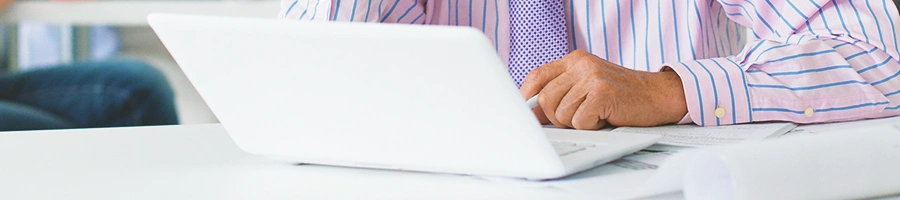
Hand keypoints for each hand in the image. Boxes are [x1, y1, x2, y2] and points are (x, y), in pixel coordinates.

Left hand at [519, 50, 687, 129]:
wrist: (659, 95)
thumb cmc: (622, 96)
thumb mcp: (588, 88)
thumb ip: (561, 95)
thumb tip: (530, 113)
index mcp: (575, 60)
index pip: (537, 76)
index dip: (526, 96)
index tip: (524, 113)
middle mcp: (581, 64)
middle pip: (545, 99)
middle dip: (556, 118)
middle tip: (578, 118)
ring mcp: (592, 77)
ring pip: (561, 114)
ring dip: (576, 123)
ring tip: (596, 115)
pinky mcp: (602, 93)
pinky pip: (579, 122)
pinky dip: (591, 127)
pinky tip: (605, 118)